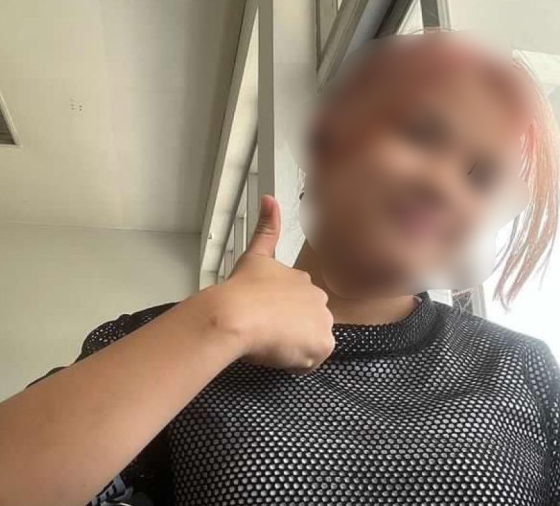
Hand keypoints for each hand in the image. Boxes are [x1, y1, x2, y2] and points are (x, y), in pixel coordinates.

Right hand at [211, 195, 334, 372]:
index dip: (279, 316)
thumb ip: (266, 228)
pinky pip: (310, 362)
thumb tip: (268, 197)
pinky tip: (276, 353)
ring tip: (268, 343)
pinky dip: (295, 363)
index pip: (297, 306)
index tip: (262, 319)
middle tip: (262, 333)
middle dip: (288, 333)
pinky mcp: (322, 343)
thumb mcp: (254, 255)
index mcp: (302, 279)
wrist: (236, 314)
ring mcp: (323, 320)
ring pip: (308, 344)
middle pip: (306, 325)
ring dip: (291, 348)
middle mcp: (319, 297)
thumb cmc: (239, 290)